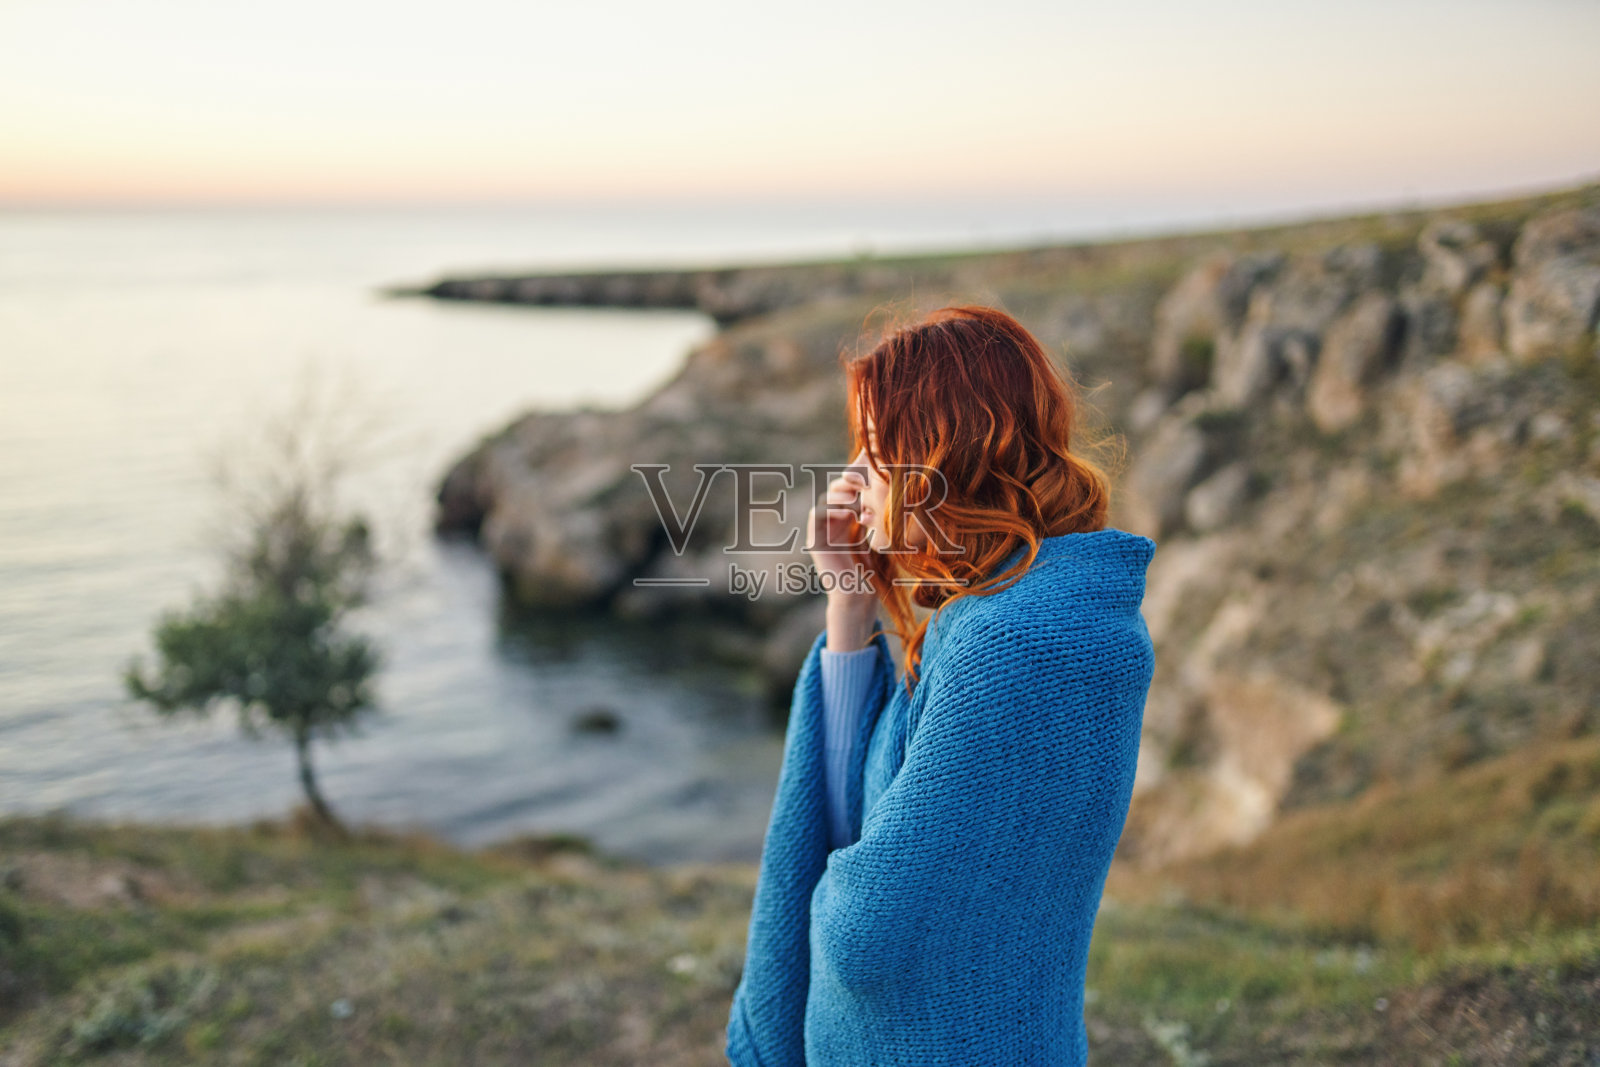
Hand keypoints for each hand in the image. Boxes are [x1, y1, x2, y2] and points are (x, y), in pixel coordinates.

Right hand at [805, 465, 878, 649]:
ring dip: (841, 494)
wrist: (859, 596)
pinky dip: (831, 509)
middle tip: (864, 484)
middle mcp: (834, 522)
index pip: (849, 489)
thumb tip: (895, 493)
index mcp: (849, 519)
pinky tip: (849, 513)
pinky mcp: (814, 540)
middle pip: (836, 489)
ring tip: (858, 499)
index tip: (873, 478)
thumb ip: (880, 517)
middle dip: (849, 483)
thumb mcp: (881, 538)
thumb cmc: (875, 570)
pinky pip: (816, 515)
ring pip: (825, 498)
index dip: (858, 480)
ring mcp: (822, 530)